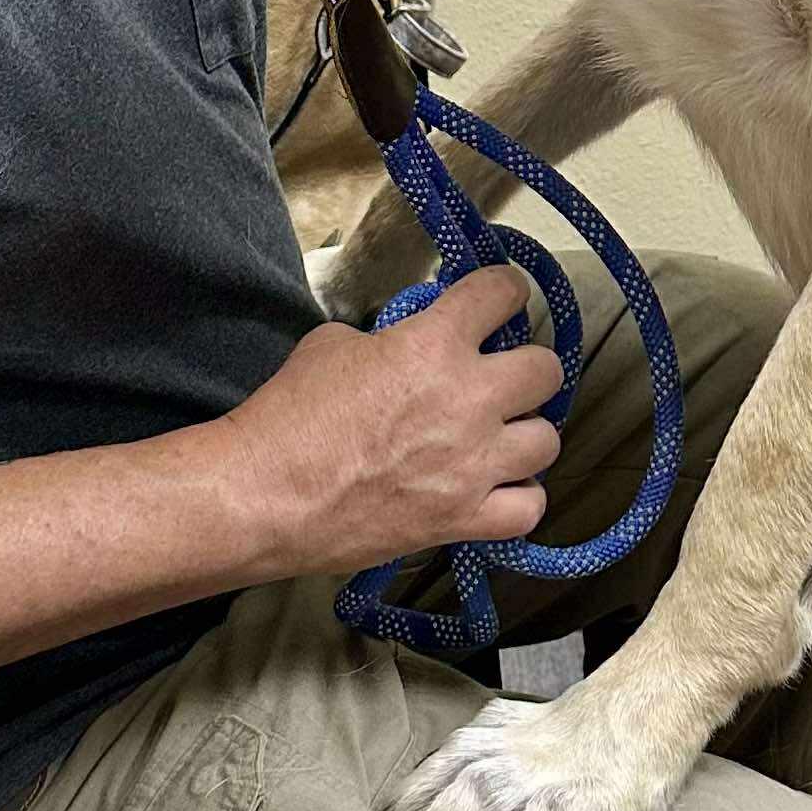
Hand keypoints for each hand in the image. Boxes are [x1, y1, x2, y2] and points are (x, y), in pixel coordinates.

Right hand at [220, 269, 563, 581]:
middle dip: (526, 368)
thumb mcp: (332, 345)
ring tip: (499, 438)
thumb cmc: (287, 417)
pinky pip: (529, 507)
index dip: (504, 291)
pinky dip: (518, 497)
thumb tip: (401, 347)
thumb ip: (386, 339)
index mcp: (434, 344)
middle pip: (546, 371)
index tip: (501, 299)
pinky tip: (497, 489)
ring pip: (546, 440)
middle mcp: (469, 400)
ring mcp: (473, 465)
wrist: (264, 495)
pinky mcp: (464, 519)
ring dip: (524, 434)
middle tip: (501, 377)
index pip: (502, 293)